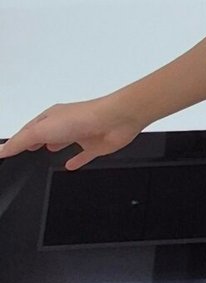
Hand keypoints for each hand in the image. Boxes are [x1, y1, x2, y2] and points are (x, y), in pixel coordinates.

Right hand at [0, 96, 143, 170]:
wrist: (117, 119)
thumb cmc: (82, 117)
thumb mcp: (42, 130)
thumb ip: (21, 141)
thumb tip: (1, 150)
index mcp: (51, 116)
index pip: (29, 129)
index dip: (18, 139)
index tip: (9, 148)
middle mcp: (67, 123)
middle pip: (47, 133)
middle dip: (36, 140)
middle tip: (26, 148)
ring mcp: (82, 134)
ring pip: (65, 141)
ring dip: (56, 146)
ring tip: (46, 152)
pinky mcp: (96, 145)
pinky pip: (84, 154)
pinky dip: (76, 160)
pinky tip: (70, 166)